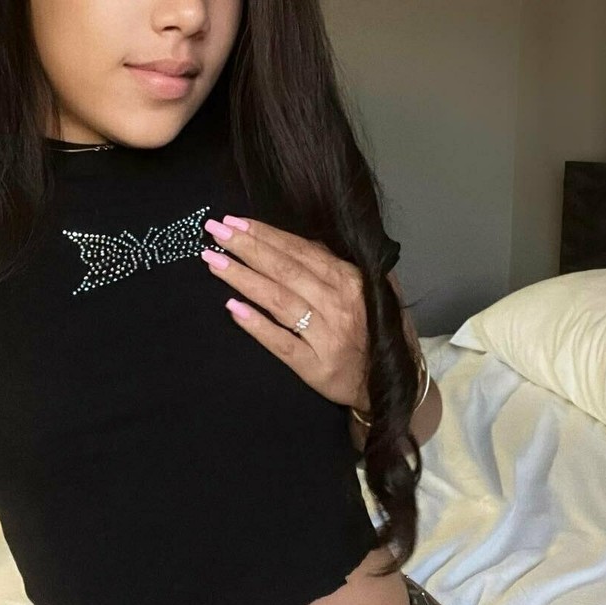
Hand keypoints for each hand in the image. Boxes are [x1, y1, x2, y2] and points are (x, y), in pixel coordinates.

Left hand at [201, 215, 371, 410]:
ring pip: (278, 300)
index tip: (233, 221)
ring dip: (243, 278)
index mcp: (349, 280)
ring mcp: (326, 336)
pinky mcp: (315, 366)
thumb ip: (334, 267)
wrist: (392, 383)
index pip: (299, 250)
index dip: (265, 235)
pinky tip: (232, 308)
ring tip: (213, 262)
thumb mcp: (367, 290)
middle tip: (214, 231)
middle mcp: (338, 304)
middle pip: (284, 270)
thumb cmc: (374, 332)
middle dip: (246, 247)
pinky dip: (257, 325)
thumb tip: (299, 242)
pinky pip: (281, 343)